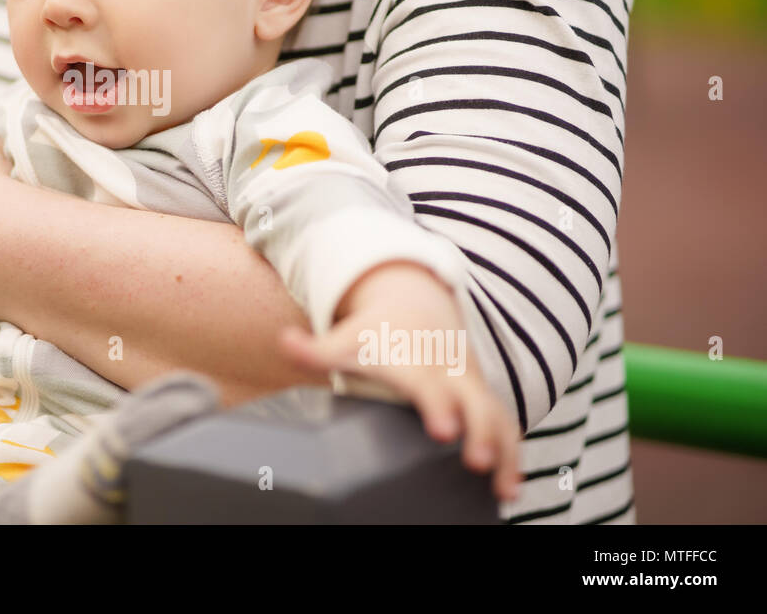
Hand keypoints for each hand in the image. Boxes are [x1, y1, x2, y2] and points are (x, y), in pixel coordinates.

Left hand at [278, 261, 522, 502]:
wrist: (417, 307)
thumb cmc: (377, 335)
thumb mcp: (345, 340)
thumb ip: (315, 350)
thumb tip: (284, 340)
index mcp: (417, 362)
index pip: (429, 386)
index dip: (437, 405)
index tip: (443, 431)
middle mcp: (450, 374)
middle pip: (474, 403)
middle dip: (481, 432)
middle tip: (479, 463)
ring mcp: (472, 387)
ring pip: (499, 418)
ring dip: (507, 453)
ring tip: (506, 490)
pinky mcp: (484, 400)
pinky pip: (506, 427)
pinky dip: (514, 455)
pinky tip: (510, 489)